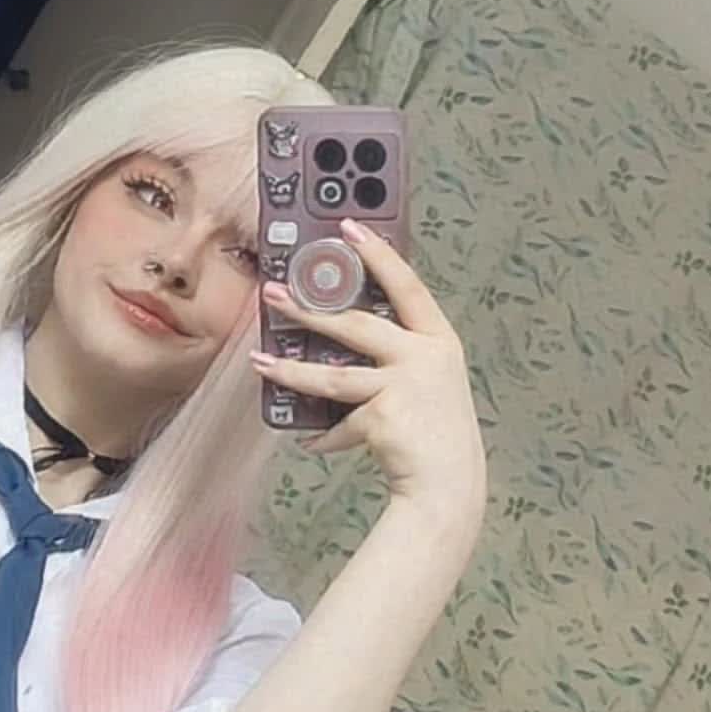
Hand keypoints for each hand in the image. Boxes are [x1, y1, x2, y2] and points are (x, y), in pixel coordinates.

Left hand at [251, 218, 486, 518]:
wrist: (450, 484)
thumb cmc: (436, 432)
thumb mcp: (426, 382)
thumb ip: (395, 357)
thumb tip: (338, 340)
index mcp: (439, 340)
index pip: (406, 286)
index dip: (379, 255)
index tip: (349, 227)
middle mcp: (424, 357)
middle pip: (356, 324)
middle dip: (310, 309)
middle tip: (274, 295)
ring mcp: (404, 386)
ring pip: (333, 375)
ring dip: (292, 370)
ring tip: (260, 361)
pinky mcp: (383, 417)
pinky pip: (339, 423)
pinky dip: (324, 434)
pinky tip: (308, 439)